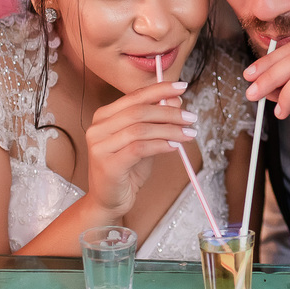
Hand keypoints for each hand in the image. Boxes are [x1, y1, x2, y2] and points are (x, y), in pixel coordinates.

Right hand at [84, 81, 196, 217]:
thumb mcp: (144, 141)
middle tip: (191, 118)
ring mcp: (100, 146)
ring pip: (140, 129)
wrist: (109, 201)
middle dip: (169, 112)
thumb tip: (176, 100)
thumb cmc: (127, 170)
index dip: (160, 90)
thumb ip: (156, 121)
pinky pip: (139, 148)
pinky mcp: (108, 164)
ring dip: (169, 130)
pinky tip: (174, 147)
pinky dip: (160, 145)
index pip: (135, 96)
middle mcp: (98, 128)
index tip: (182, 87)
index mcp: (104, 116)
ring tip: (189, 134)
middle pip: (139, 111)